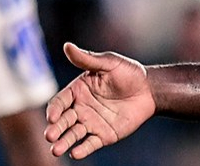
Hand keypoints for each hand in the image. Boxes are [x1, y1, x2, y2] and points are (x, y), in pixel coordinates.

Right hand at [44, 43, 153, 158]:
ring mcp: (91, 123)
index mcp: (78, 90)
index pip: (60, 101)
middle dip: (55, 129)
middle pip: (63, 120)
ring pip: (73, 134)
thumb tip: (67, 46)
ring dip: (64, 142)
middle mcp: (81, 108)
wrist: (150, 90)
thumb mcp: (108, 63)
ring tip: (56, 149)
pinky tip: (76, 153)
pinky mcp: (103, 135)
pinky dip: (82, 150)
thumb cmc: (129, 73)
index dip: (54, 109)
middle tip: (50, 136)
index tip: (52, 117)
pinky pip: (90, 144)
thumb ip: (87, 59)